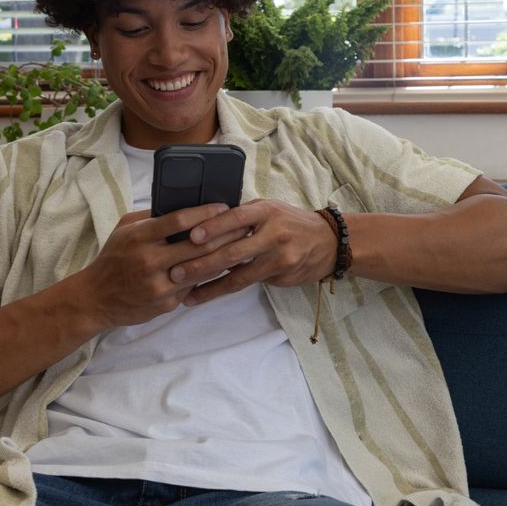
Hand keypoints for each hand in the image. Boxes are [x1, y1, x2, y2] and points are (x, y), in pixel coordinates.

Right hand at [77, 203, 247, 327]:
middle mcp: (150, 261)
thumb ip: (151, 217)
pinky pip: (194, 286)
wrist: (95, 298)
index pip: (179, 220)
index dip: (205, 212)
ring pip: (202, 268)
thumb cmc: (113, 258)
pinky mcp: (166, 304)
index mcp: (140, 237)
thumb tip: (181, 202)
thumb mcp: (124, 229)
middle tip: (244, 225)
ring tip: (241, 244)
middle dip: (225, 234)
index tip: (223, 206)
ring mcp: (159, 285)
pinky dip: (210, 276)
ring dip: (224, 256)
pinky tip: (225, 266)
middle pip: (197, 245)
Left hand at [174, 199, 337, 305]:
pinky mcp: (281, 276)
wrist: (329, 242)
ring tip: (187, 294)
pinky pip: (248, 283)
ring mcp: (279, 257)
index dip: (213, 227)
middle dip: (202, 264)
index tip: (191, 236)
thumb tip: (202, 226)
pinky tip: (207, 294)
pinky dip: (224, 289)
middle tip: (176, 273)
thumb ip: (243, 218)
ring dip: (210, 286)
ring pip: (239, 275)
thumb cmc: (290, 223)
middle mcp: (274, 233)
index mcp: (266, 211)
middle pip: (233, 251)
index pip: (236, 218)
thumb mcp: (270, 211)